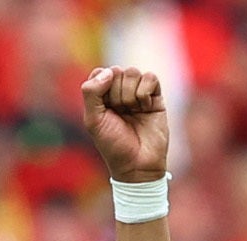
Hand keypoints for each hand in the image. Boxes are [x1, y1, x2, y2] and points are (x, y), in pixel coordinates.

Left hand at [81, 66, 167, 181]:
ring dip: (130, 95)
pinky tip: (145, 108)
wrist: (138, 163)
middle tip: (120, 113)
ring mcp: (138, 93)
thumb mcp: (93, 121)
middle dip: (116, 94)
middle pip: (116, 71)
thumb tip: (109, 71)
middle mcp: (120, 92)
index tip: (104, 106)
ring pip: (133, 72)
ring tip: (132, 112)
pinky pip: (150, 77)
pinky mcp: (155, 96)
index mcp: (102, 97)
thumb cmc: (113, 145)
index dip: (101, 85)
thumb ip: (92, 93)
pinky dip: (145, 92)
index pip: (100, 73)